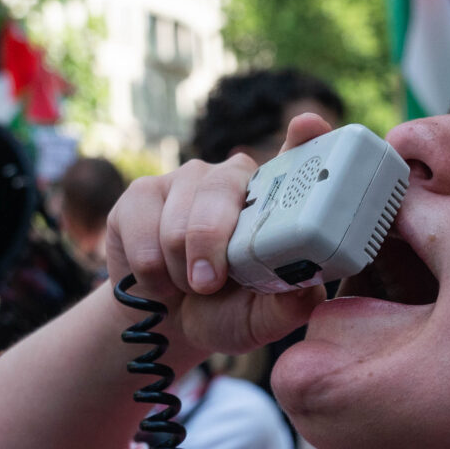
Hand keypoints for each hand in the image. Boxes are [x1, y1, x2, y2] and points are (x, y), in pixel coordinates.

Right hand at [102, 111, 335, 366]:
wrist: (166, 324)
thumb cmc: (225, 313)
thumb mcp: (260, 320)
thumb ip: (287, 307)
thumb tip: (307, 291)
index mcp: (272, 202)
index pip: (296, 155)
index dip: (305, 137)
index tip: (308, 124)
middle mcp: (231, 179)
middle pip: (222, 188)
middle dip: (209, 243)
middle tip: (207, 285)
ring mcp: (185, 181)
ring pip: (178, 220)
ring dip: (179, 268)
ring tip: (188, 285)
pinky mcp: (140, 194)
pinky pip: (142, 232)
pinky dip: (150, 270)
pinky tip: (158, 278)